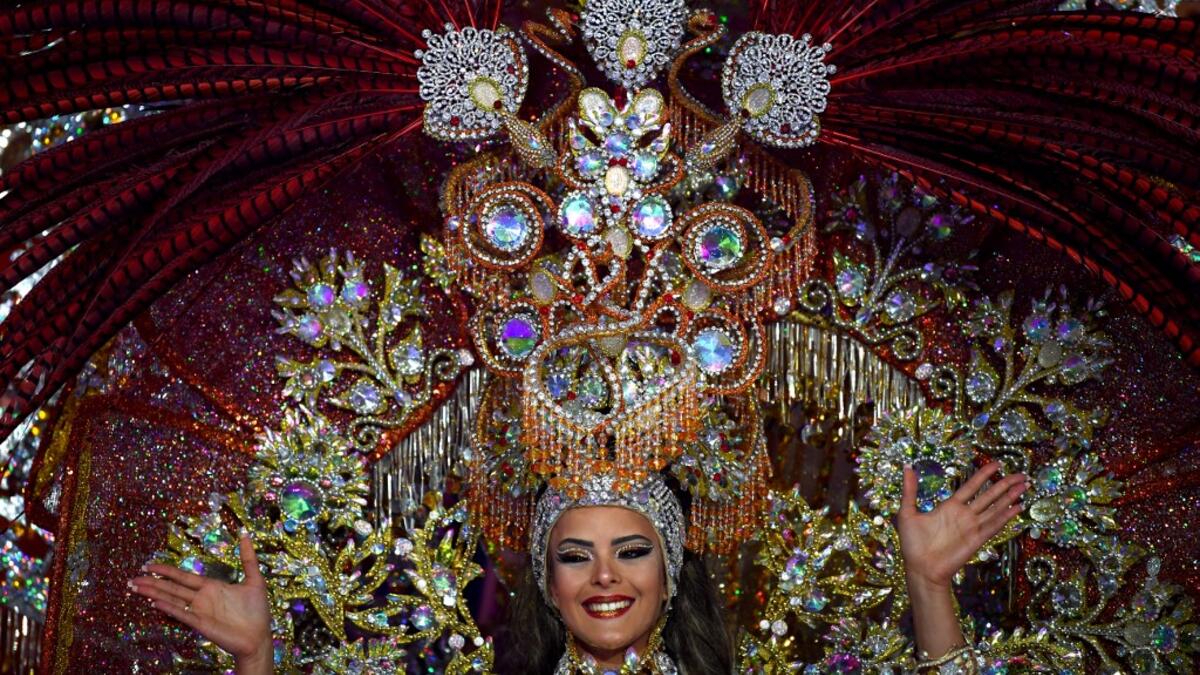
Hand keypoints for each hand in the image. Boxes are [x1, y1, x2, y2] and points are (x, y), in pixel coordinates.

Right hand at [130, 534, 272, 670]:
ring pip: (172, 599)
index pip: (183, 576)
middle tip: (132, 578)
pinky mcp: (201, 624)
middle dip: (152, 582)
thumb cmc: (257, 611)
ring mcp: (199, 611)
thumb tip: (245, 534)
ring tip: (135, 587)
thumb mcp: (254, 579)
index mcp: (211, 587)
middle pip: (172, 587)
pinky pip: (182, 614)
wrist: (259, 636)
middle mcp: (201, 598)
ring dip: (154, 593)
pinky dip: (169, 608)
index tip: (149, 565)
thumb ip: (247, 558)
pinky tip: (155, 602)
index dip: (166, 570)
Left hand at [897, 462, 1026, 590]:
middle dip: (1005, 484)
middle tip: (1021, 474)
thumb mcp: (907, 512)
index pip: (971, 486)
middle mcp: (964, 515)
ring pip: (995, 508)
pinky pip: (994, 525)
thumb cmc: (912, 543)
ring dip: (1010, 497)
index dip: (984, 474)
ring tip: (1025, 486)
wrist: (920, 568)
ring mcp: (972, 527)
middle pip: (989, 495)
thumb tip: (907, 467)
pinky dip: (1006, 516)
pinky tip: (1018, 507)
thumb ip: (910, 490)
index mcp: (950, 506)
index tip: (997, 464)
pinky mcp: (976, 539)